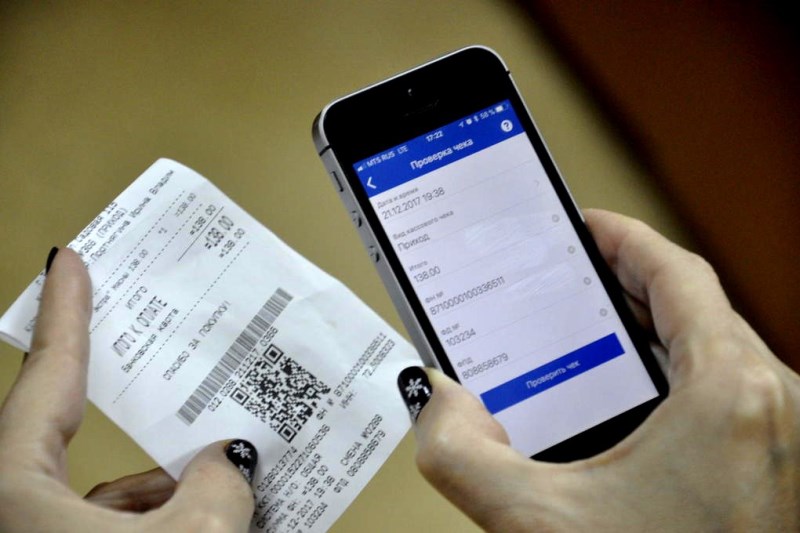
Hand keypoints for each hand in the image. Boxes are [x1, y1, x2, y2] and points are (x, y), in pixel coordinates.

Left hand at [0, 248, 256, 531]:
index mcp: (16, 486)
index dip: (64, 311)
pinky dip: (155, 517)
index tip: (70, 264)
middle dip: (138, 407)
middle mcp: (16, 507)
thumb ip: (220, 484)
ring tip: (222, 476)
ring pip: (100, 493)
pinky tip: (202, 516)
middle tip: (164, 362)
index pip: (47, 375)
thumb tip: (227, 465)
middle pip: (74, 432)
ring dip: (163, 483)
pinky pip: (110, 526)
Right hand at [398, 209, 799, 530]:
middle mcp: (774, 406)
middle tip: (571, 275)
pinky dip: (677, 376)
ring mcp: (784, 438)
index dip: (624, 239)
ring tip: (591, 328)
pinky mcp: (776, 467)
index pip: (677, 275)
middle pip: (696, 309)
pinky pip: (728, 392)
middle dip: (627, 285)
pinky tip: (630, 400)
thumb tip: (440, 403)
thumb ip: (459, 455)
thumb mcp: (537, 523)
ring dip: (654, 331)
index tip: (584, 226)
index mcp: (730, 393)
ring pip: (716, 351)